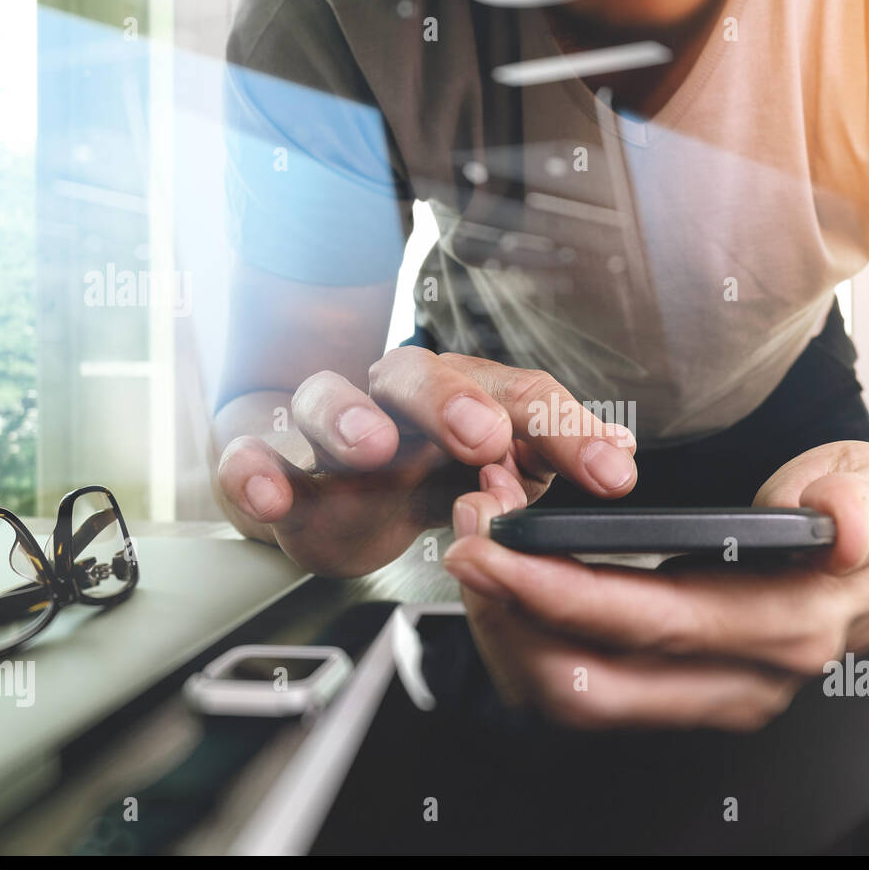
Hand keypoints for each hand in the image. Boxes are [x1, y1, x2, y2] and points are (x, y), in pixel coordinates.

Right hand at [215, 349, 636, 575]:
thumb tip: (620, 456)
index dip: (567, 431)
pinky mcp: (263, 456)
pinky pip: (248, 455)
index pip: (523, 399)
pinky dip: (254, 470)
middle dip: (456, 402)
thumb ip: (541, 466)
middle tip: (486, 437)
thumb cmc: (415, 474)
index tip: (610, 471)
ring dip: (352, 420)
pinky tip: (271, 493)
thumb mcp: (488, 478)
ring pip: (329, 399)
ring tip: (373, 449)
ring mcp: (325, 427)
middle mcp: (395, 400)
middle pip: (423, 376)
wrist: (316, 486)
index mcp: (464, 398)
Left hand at [443, 441, 868, 729]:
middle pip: (592, 682)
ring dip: (511, 633)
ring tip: (476, 554)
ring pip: (576, 697)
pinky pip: (585, 689)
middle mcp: (742, 682)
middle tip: (463, 541)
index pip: (653, 622)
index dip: (560, 591)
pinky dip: (533, 641)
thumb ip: (864, 503)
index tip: (495, 546)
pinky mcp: (681, 697)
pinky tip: (508, 586)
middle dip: (510, 616)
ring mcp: (709, 699)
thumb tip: (836, 524)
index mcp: (786, 626)